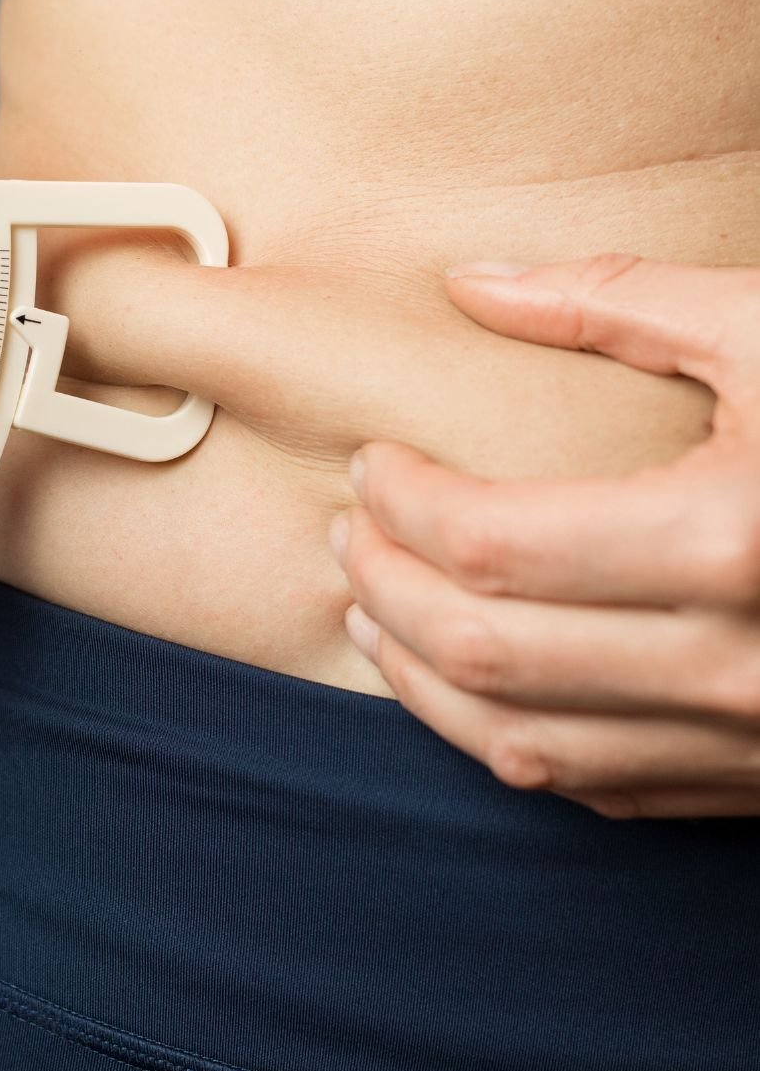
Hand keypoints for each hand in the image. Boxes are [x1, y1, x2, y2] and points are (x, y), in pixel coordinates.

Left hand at [330, 252, 759, 817]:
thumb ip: (617, 299)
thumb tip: (474, 281)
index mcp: (730, 539)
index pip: (488, 541)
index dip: (400, 500)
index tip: (372, 461)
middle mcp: (732, 662)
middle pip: (480, 648)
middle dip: (383, 587)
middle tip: (351, 529)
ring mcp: (749, 742)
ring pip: (516, 744)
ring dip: (417, 679)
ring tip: (369, 607)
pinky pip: (594, 788)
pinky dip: (502, 741)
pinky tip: (467, 684)